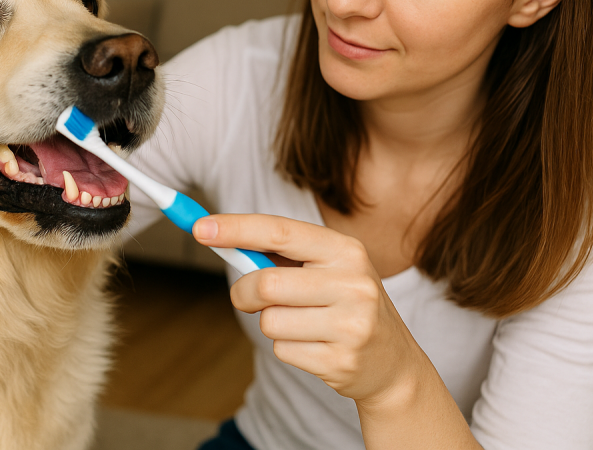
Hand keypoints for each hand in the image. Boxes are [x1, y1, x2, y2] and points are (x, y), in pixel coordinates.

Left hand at [193, 214, 426, 406]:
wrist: (393, 363)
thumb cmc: (344, 304)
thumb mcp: (326, 269)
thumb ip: (280, 255)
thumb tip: (218, 237)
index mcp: (345, 250)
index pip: (280, 231)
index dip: (235, 228)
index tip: (199, 228)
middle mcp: (353, 283)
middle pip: (265, 283)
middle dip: (244, 293)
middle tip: (249, 298)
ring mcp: (351, 324)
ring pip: (270, 321)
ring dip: (271, 323)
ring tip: (302, 324)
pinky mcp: (341, 361)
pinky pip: (282, 350)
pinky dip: (286, 348)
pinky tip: (314, 346)